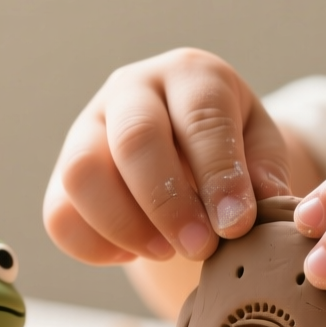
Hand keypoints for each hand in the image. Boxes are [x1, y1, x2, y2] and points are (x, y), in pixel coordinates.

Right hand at [45, 48, 293, 264]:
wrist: (182, 147)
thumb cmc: (229, 145)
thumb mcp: (259, 146)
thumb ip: (264, 172)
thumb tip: (266, 205)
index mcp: (189, 75)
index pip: (200, 116)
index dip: (218, 174)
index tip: (237, 225)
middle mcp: (130, 90)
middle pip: (134, 139)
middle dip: (168, 204)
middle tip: (200, 249)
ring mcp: (86, 129)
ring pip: (81, 174)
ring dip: (126, 225)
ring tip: (166, 251)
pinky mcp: (61, 175)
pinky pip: (59, 216)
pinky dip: (95, 245)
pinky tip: (134, 251)